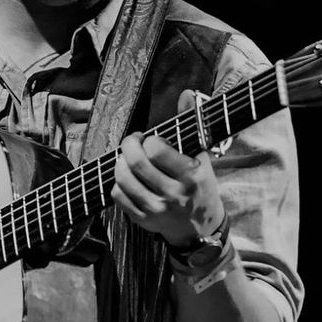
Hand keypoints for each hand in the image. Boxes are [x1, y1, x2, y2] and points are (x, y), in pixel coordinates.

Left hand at [112, 90, 225, 245]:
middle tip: (132, 142)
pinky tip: (128, 179)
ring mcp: (156, 209)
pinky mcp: (143, 220)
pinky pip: (118, 196)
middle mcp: (172, 194)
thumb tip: (187, 94)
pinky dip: (118, 183)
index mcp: (190, 176)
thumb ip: (193, 124)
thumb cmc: (200, 186)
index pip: (156, 150)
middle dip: (129, 145)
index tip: (151, 139)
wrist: (200, 228)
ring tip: (127, 159)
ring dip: (120, 163)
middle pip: (136, 163)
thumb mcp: (203, 157)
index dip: (149, 140)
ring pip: (123, 180)